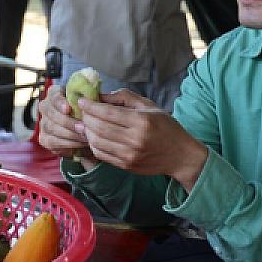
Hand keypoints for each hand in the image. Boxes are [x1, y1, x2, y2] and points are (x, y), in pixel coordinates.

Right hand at [37, 85, 93, 160]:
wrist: (85, 132)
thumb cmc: (87, 114)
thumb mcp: (89, 103)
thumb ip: (89, 96)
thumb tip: (92, 93)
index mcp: (55, 94)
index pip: (54, 96)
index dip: (60, 102)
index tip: (68, 108)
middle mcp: (46, 107)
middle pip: (51, 113)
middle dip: (67, 122)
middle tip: (82, 128)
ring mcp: (44, 123)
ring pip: (51, 128)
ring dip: (69, 134)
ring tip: (84, 138)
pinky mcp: (45, 138)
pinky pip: (53, 142)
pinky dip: (67, 144)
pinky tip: (79, 144)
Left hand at [76, 89, 207, 188]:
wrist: (180, 155)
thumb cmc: (165, 126)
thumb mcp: (148, 105)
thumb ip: (123, 97)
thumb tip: (99, 96)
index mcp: (141, 121)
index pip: (107, 113)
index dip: (90, 106)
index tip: (81, 101)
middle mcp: (134, 140)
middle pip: (99, 128)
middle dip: (86, 117)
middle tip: (82, 111)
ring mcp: (129, 155)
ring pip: (96, 142)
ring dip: (87, 131)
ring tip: (86, 123)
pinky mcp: (126, 166)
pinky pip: (101, 154)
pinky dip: (93, 144)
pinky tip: (93, 136)